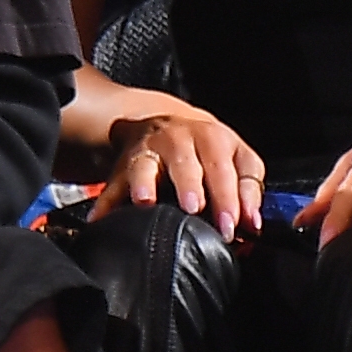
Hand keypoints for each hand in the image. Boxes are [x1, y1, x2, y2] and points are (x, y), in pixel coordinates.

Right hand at [88, 96, 266, 238]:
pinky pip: (113, 184)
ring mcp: (149, 150)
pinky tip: (99, 218)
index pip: (226, 166)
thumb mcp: (236, 159)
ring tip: (145, 201)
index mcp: (214, 139)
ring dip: (144, 182)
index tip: (234, 224)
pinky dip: (106, 202)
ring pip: (146, 165)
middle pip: (187, 162)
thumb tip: (253, 225)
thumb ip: (248, 190)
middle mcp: (181, 139)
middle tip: (195, 209)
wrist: (165, 126)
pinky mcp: (123, 165)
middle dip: (191, 186)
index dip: (232, 196)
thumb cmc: (207, 151)